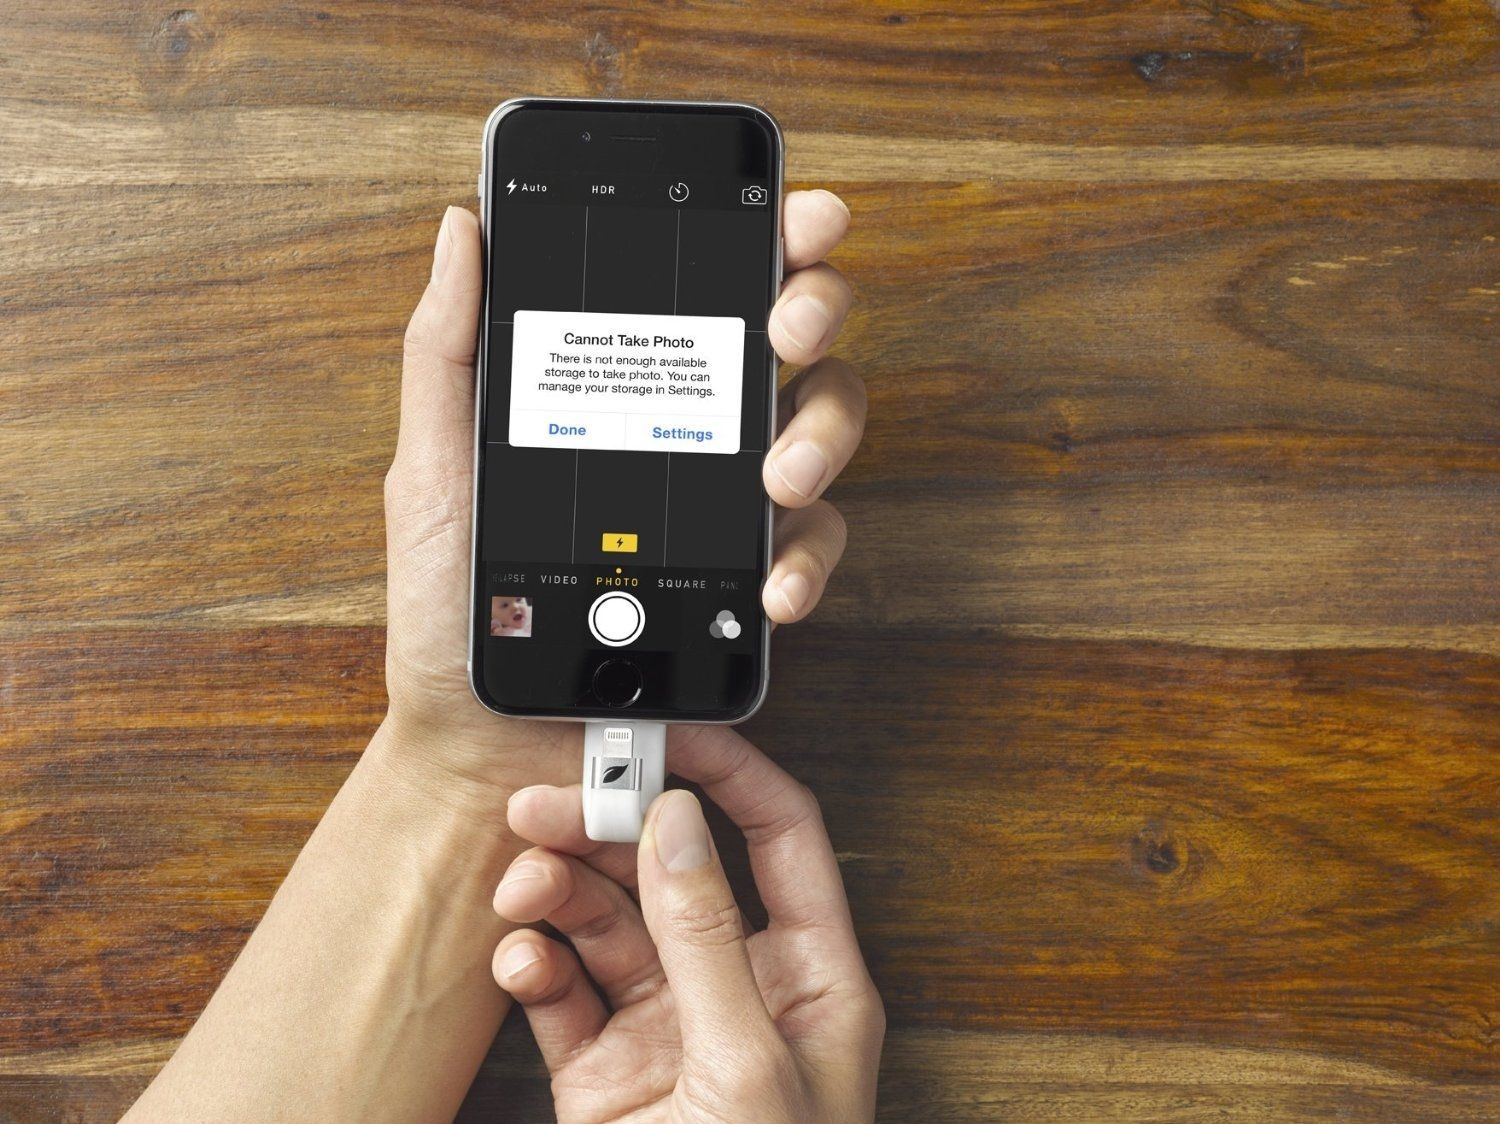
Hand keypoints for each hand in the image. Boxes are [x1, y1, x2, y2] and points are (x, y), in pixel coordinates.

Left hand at [383, 192, 865, 786]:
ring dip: (821, 434)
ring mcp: (729, 507)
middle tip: (785, 328)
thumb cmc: (451, 606)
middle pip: (793, 343)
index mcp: (623, 387)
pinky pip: (813, 550)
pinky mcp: (747, 586)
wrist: (481, 739)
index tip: (798, 214)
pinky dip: (807, 561)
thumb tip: (465, 229)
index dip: (771, 237)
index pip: (707, 288)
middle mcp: (692, 432)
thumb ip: (448, 353)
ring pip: (824, 429)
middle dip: (815, 313)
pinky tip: (771, 586)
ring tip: (777, 472)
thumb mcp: (435, 469)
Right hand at [491, 726, 884, 1121]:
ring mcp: (667, 1027)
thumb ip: (708, 940)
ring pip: (606, 923)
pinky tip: (521, 959)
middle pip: (672, 869)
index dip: (730, 773)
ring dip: (558, 891)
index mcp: (811, 979)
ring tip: (523, 884)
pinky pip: (561, 994)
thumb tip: (678, 825)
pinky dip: (533, 966)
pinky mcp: (603, 1071)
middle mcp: (738, 989)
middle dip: (608, 829)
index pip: (779, 837)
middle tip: (546, 805)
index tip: (667, 733)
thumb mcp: (748, 1062)